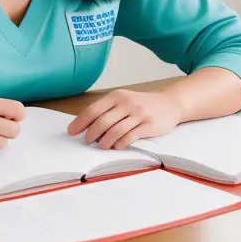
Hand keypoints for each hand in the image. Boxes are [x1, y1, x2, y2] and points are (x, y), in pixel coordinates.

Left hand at [66, 89, 182, 149]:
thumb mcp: (123, 101)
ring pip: (114, 131)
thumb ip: (107, 110)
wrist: (169, 104)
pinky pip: (129, 137)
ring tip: (102, 146)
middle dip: (91, 134)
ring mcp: (138, 114)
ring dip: (104, 142)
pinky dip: (119, 144)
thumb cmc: (141, 104)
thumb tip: (85, 126)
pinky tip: (116, 146)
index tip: (71, 131)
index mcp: (116, 96)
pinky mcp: (148, 125)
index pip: (93, 110)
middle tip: (87, 141)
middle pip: (102, 122)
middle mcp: (126, 103)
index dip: (80, 122)